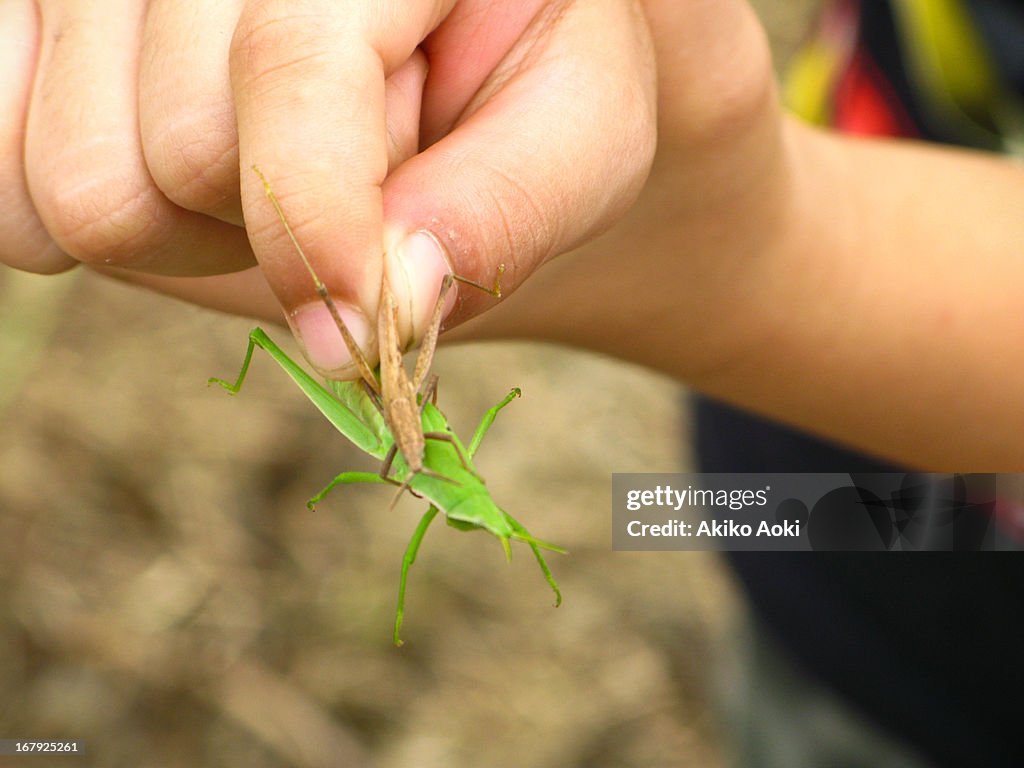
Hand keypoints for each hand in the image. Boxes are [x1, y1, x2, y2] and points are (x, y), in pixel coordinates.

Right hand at [1, 0, 655, 373]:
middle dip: (274, 233)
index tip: (358, 332)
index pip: (288, 72)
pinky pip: (1, 185)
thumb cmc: (526, 86)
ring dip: (192, 233)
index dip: (318, 229)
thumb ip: (504, 210)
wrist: (455, 54)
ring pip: (80, 187)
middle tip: (347, 195)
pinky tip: (179, 180)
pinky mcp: (37, 33)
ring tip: (274, 178)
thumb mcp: (577, 135)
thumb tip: (388, 303)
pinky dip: (93, 227)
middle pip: (172, 154)